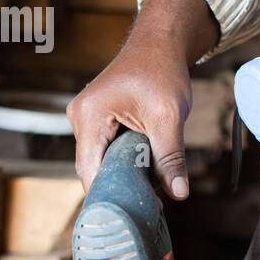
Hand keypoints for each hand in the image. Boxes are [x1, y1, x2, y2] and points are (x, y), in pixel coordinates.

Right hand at [66, 0, 218, 196]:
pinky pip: (108, 151)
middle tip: (151, 206)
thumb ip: (171, 156)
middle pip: (95, 169)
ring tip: (153, 190)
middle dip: (122, 186)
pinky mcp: (98, 122)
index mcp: (89, 116)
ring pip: (103, 162)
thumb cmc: (162, 71)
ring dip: (127, 174)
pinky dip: (127, 162)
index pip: (90, 171)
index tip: (132, 214)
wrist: (159, 44)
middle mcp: (80, 119)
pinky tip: (148, 171)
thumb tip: (179, 193)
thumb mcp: (170, 116)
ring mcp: (86, 120)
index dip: (109, 195)